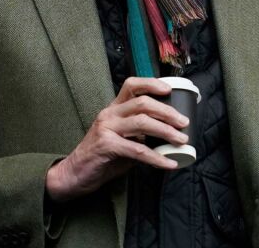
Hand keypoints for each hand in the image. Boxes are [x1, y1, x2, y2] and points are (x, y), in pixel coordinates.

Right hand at [45, 77, 188, 202]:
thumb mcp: (122, 140)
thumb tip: (168, 137)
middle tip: (184, 122)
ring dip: (166, 131)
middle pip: (142, 102)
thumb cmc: (101, 157)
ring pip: (142, 122)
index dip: (152, 84)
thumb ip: (140, 135)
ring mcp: (106, 128)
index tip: (170, 90)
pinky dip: (157, 158)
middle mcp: (109, 114)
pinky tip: (169, 163)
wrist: (74, 174)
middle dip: (167, 111)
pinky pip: (137, 150)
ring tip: (182, 140)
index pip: (132, 85)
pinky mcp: (106, 146)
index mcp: (113, 109)